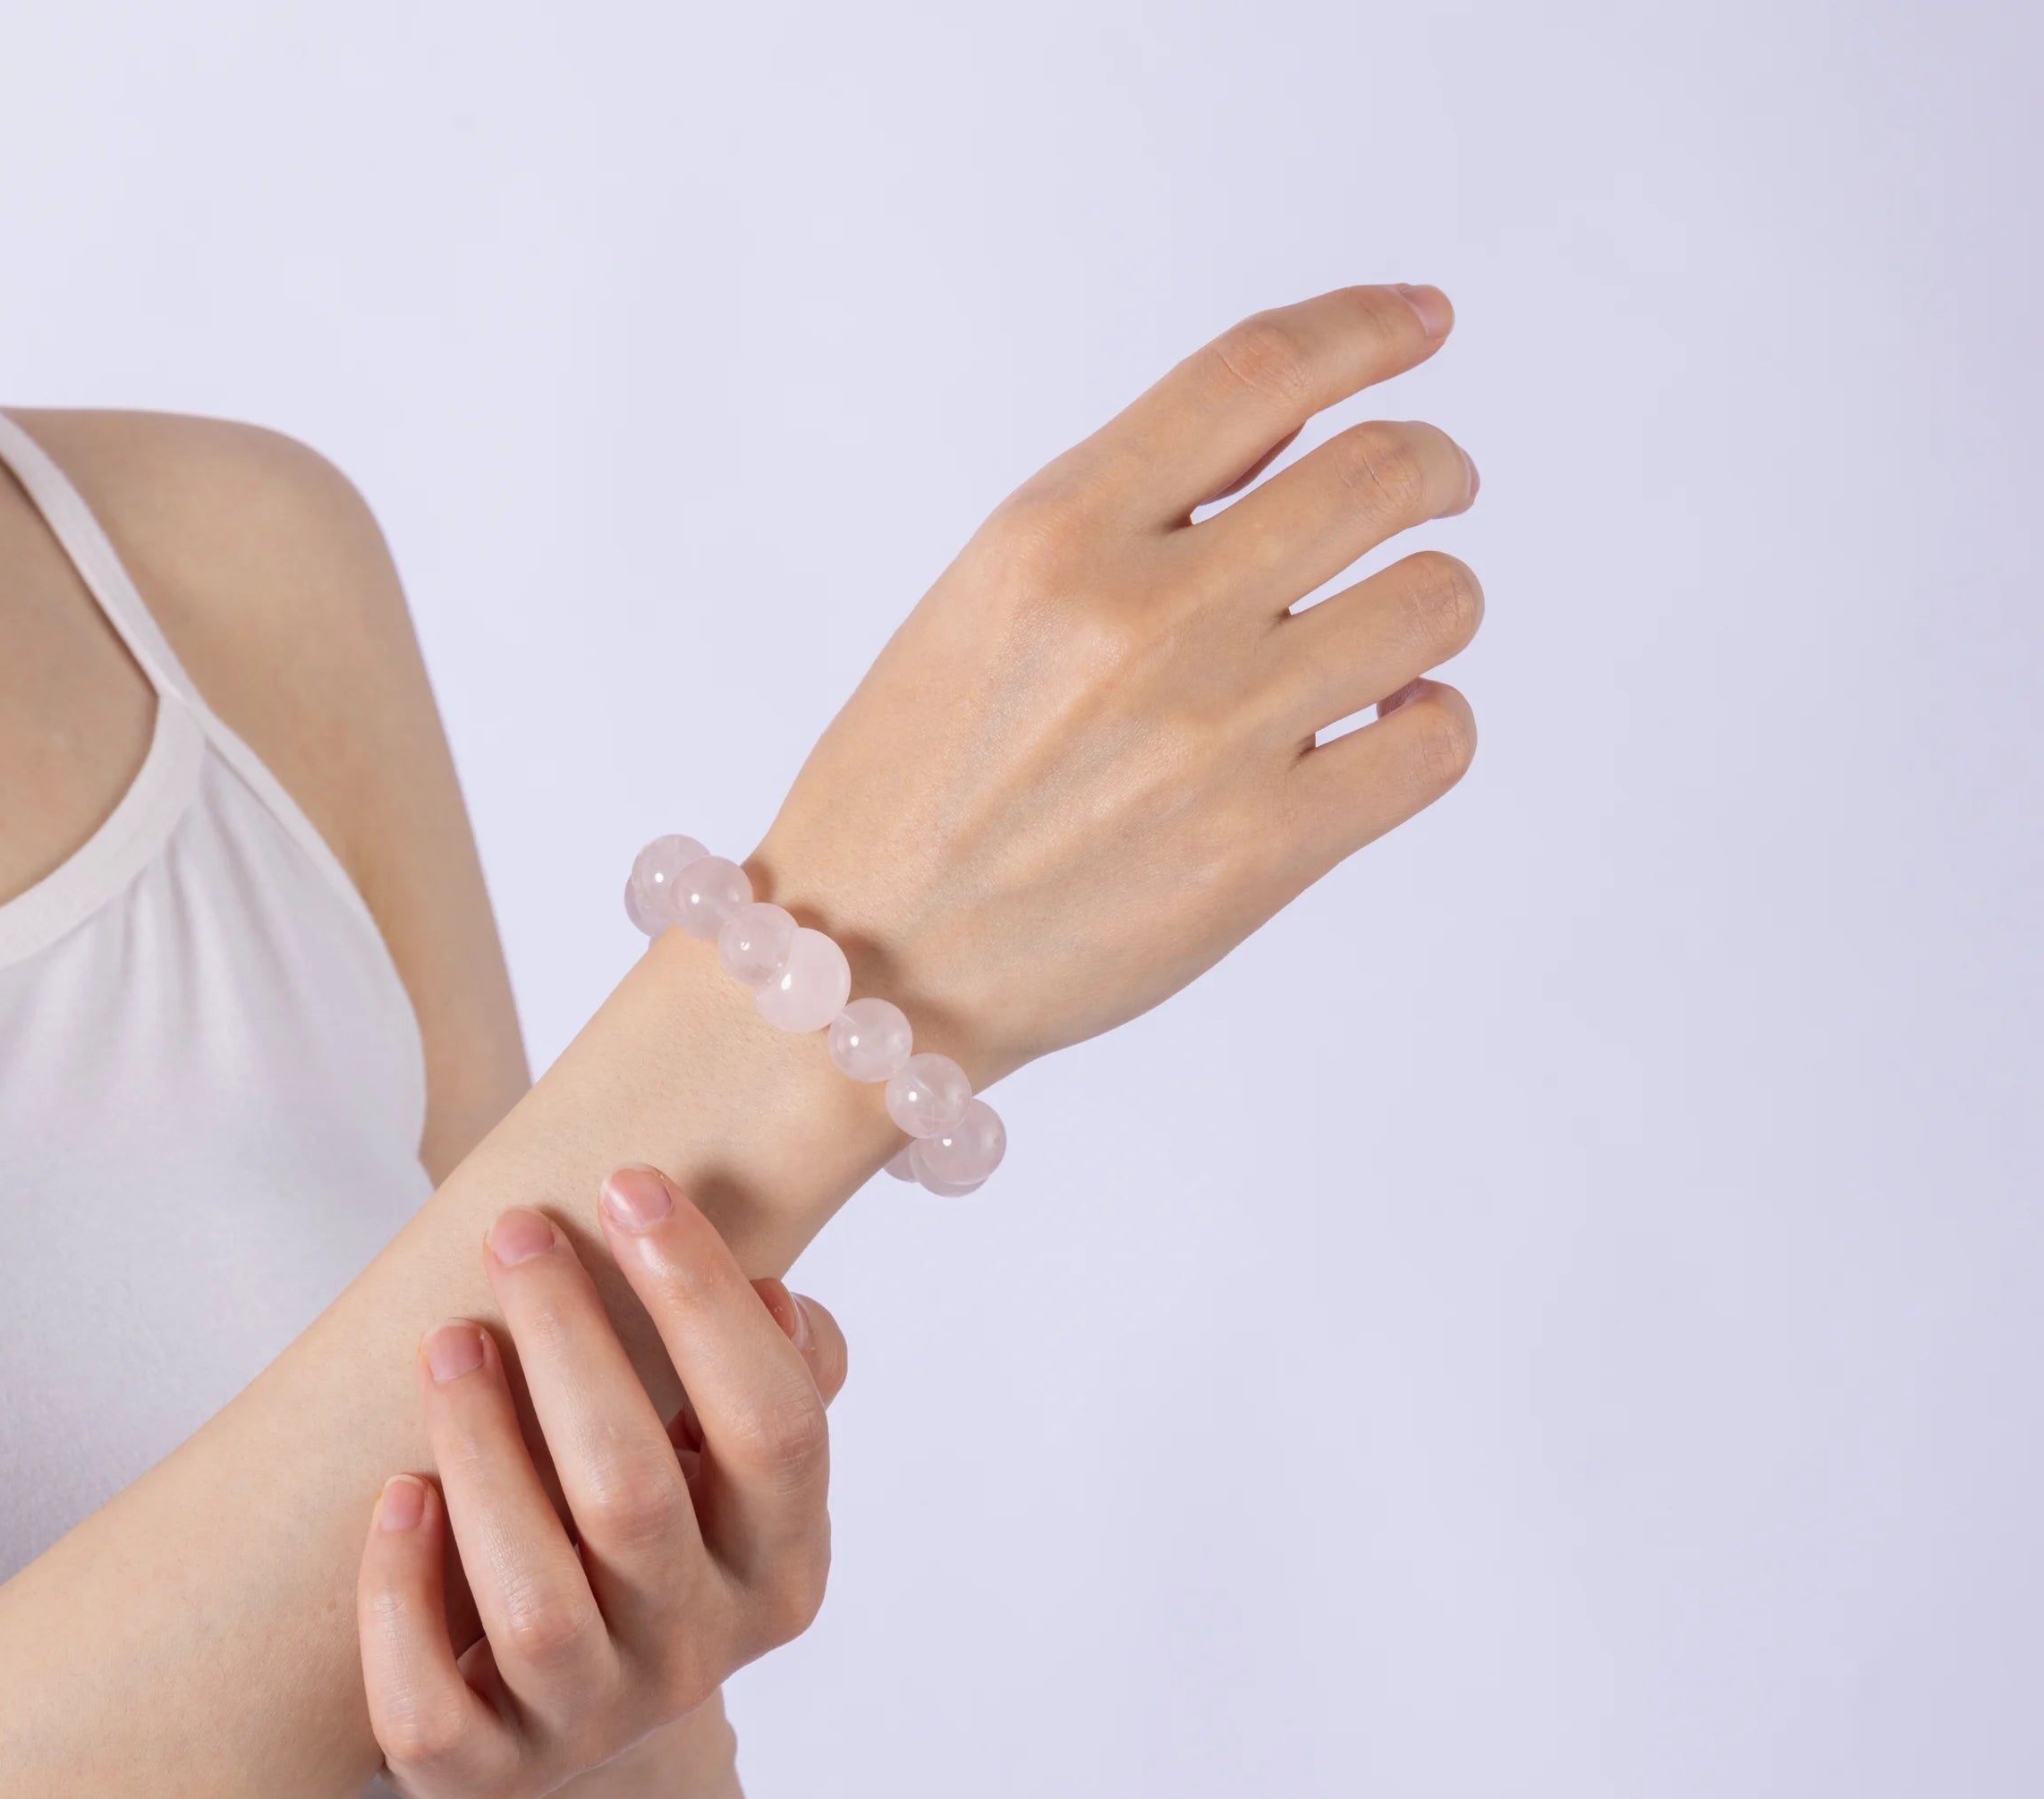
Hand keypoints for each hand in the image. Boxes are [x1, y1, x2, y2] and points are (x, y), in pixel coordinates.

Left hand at [357, 1166, 847, 1798]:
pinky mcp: (485, 1776)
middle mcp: (701, 1654)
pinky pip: (430, 1714)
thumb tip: (778, 1298)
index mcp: (783, 1567)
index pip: (775, 1429)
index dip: (704, 1302)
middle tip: (515, 1232)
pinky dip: (402, 1603)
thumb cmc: (649, 1532)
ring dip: (485, 1456)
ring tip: (448, 1342)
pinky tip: (393, 1496)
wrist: (571, 1712)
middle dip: (575, 1347)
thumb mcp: (729, 1468)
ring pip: (536, 1605)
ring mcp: (593, 1723)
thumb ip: (776, 1379)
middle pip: (638, 1500)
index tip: (632, 1183)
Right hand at [751, 282, 1480, 1081]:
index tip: (1420, 325)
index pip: (1258, 372)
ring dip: (1437, 598)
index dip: (1366, 328)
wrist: (867, 968)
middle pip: (1378, 472)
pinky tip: (1387, 729)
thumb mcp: (980, 603)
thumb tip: (1287, 448)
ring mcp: (1210, 737)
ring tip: (1395, 634)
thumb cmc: (912, 791)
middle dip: (1434, 467)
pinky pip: (1434, 742)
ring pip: (1432, 601)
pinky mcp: (1259, 852)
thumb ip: (1120, 520)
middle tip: (1435, 491)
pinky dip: (1435, 719)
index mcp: (1052, 534)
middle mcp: (1140, 618)